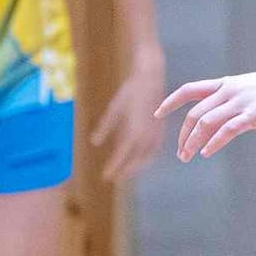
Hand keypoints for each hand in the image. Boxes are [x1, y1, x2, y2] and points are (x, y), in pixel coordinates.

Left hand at [93, 57, 168, 179]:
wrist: (151, 77)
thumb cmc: (130, 92)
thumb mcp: (114, 108)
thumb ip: (105, 126)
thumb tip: (95, 143)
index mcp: (135, 129)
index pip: (123, 155)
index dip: (115, 166)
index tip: (106, 177)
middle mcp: (148, 133)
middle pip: (138, 160)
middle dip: (126, 170)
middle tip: (114, 178)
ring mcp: (157, 131)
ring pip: (148, 156)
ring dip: (137, 166)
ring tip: (125, 172)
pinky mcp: (161, 128)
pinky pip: (155, 148)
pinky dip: (147, 157)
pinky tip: (138, 160)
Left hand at [163, 60, 255, 162]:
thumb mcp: (252, 88)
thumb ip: (234, 99)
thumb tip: (223, 117)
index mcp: (226, 83)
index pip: (189, 90)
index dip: (170, 101)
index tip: (157, 114)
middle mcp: (229, 91)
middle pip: (194, 113)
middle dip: (182, 134)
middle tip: (180, 152)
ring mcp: (241, 102)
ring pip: (205, 123)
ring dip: (192, 142)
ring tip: (187, 157)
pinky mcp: (254, 114)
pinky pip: (227, 130)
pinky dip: (213, 142)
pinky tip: (206, 153)